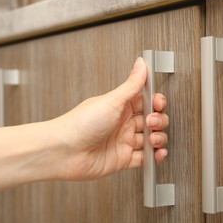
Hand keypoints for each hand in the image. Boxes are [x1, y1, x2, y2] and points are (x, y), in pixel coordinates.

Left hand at [53, 57, 168, 180]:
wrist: (63, 151)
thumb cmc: (81, 123)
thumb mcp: (112, 100)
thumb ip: (132, 84)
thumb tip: (141, 63)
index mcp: (120, 107)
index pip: (146, 101)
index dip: (156, 102)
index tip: (158, 104)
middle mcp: (122, 123)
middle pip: (151, 120)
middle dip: (158, 121)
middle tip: (150, 123)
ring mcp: (123, 142)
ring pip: (150, 140)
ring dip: (158, 138)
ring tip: (154, 139)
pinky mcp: (122, 159)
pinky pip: (144, 159)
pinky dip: (154, 157)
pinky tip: (157, 154)